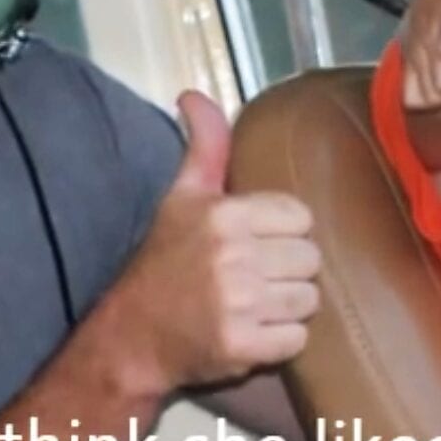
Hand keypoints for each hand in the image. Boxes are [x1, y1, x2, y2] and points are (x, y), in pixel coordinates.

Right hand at [116, 92, 319, 391]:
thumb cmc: (163, 262)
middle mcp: (233, 257)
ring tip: (255, 305)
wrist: (131, 336)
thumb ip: (205, 146)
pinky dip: (281, 341)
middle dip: (288, 270)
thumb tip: (193, 93)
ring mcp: (238, 304)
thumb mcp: (181, 197)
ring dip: (287, 306)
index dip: (283, 232)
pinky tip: (254, 331)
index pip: (300, 217)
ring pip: (309, 299)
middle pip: (310, 259)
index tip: (256, 244)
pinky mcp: (242, 346)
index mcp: (224, 215)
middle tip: (255, 278)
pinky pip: (297, 339)